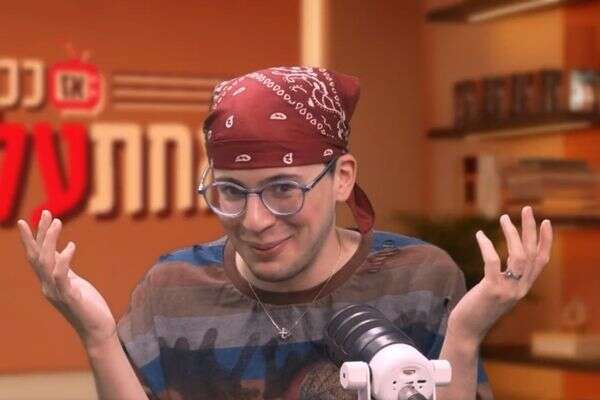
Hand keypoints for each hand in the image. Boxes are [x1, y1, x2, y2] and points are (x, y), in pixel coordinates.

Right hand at [17, 210, 116, 349]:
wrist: (97, 329)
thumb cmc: (88, 305)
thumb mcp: (74, 281)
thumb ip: (64, 267)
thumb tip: (61, 250)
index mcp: (49, 281)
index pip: (36, 255)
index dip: (33, 237)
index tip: (34, 217)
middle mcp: (48, 286)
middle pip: (37, 255)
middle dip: (38, 233)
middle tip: (45, 212)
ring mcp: (57, 292)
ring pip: (45, 262)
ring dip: (49, 241)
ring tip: (57, 222)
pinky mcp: (69, 297)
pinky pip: (61, 276)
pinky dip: (64, 259)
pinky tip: (72, 246)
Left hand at [447, 206, 552, 344]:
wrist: (467, 329)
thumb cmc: (478, 308)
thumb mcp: (497, 291)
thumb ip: (504, 279)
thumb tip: (500, 260)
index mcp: (523, 287)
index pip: (541, 261)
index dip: (545, 241)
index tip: (545, 222)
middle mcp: (520, 288)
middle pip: (532, 254)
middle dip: (531, 230)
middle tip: (526, 210)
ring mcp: (508, 290)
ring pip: (518, 256)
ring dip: (512, 234)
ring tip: (504, 218)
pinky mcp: (491, 290)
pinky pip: (493, 262)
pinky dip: (487, 246)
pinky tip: (480, 235)